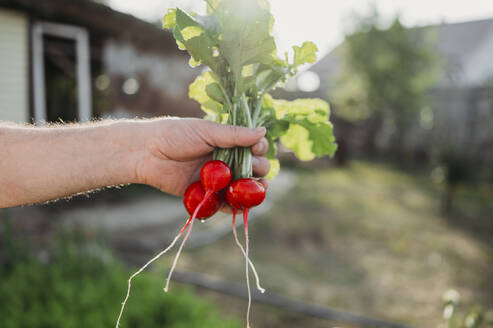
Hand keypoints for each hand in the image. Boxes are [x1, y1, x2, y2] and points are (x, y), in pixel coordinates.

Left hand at [135, 118, 269, 196]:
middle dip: (259, 170)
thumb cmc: (176, 135)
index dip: (259, 148)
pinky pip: (223, 203)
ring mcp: (216, 179)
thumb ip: (234, 135)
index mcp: (226, 142)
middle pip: (251, 168)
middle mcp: (225, 160)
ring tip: (259, 191)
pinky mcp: (205, 194)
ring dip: (252, 190)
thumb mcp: (207, 131)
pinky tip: (241, 205)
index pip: (252, 146)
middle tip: (257, 171)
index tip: (257, 148)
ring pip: (241, 187)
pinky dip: (233, 205)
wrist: (147, 153)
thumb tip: (263, 131)